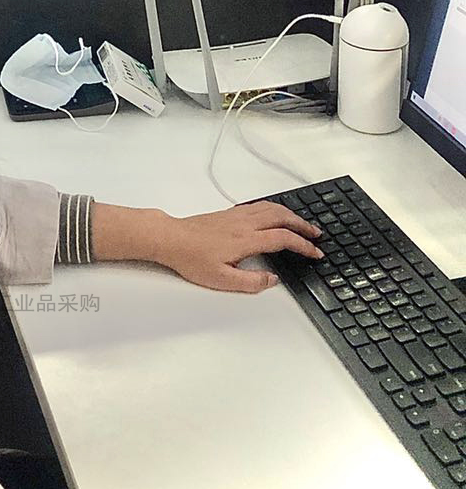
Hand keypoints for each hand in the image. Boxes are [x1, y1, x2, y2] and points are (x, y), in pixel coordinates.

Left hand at [154, 201, 322, 293]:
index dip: (303, 245)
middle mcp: (243, 224)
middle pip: (281, 217)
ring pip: (270, 208)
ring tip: (302, 223)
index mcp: (246, 240)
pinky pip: (258, 206)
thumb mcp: (222, 280)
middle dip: (302, 225)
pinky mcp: (228, 214)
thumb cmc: (192, 259)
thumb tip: (272, 280)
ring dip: (290, 214)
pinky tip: (275, 214)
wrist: (170, 239)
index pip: (283, 239)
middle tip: (317, 234)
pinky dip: (274, 208)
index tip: (315, 252)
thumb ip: (251, 282)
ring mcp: (236, 216)